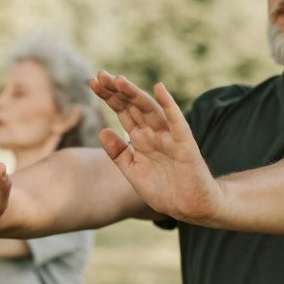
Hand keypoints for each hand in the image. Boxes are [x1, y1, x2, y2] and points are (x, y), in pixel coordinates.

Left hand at [89, 72, 222, 224]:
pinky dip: (169, 106)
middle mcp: (154, 133)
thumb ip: (118, 153)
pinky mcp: (185, 145)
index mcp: (141, 139)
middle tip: (100, 75)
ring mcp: (169, 137)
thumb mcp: (133, 172)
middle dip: (117, 91)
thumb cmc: (164, 190)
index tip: (92, 82)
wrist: (190, 208)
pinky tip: (160, 90)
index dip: (109, 97)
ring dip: (135, 95)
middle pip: (133, 107)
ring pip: (150, 111)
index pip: (123, 112)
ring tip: (119, 80)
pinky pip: (177, 122)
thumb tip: (102, 131)